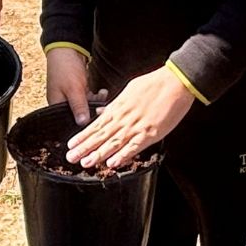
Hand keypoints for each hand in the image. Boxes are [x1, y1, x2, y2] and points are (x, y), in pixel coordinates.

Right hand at [45, 47, 107, 127]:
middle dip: (92, 112)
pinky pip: (88, 98)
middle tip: (104, 109)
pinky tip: (102, 92)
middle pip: (79, 114)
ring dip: (96, 103)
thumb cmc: (66, 67)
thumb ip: (79, 106)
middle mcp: (62, 103)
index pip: (69, 121)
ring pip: (86, 107)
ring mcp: (70, 96)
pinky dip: (95, 97)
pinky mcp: (77, 90)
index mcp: (56, 105)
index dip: (82, 123)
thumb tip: (82, 123)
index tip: (96, 121)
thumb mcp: (74, 89)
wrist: (67, 48)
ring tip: (103, 96)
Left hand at [66, 66, 193, 168]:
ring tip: (85, 163)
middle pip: (100, 136)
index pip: (96, 125)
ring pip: (114, 143)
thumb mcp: (130, 90)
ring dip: (99, 154)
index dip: (83, 136)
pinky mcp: (150, 133)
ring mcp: (136, 126)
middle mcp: (124, 118)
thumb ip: (115, 103)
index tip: (71, 145)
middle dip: (85, 148)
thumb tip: (103, 110)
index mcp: (118, 107)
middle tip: (70, 158)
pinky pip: (134, 147)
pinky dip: (123, 155)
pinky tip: (112, 163)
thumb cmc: (154, 84)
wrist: (175, 82)